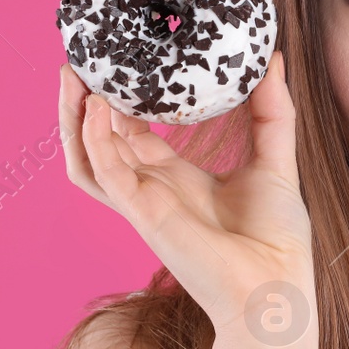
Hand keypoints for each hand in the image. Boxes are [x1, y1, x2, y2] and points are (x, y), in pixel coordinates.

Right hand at [57, 53, 315, 348]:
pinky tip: (95, 107)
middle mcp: (152, 189)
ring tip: (71, 75)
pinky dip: (95, 139)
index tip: (118, 61)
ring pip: (86, 158)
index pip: (132, 133)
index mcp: (177, 179)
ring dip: (72, 119)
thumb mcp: (276, 159)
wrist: (276, 288)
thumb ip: (272, 110)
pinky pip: (106, 173)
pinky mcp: (145, 213)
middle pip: (98, 142)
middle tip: (78, 60)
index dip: (119, 100)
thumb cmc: (276, 238)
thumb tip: (274, 60)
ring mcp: (144, 201)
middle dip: (82, 102)